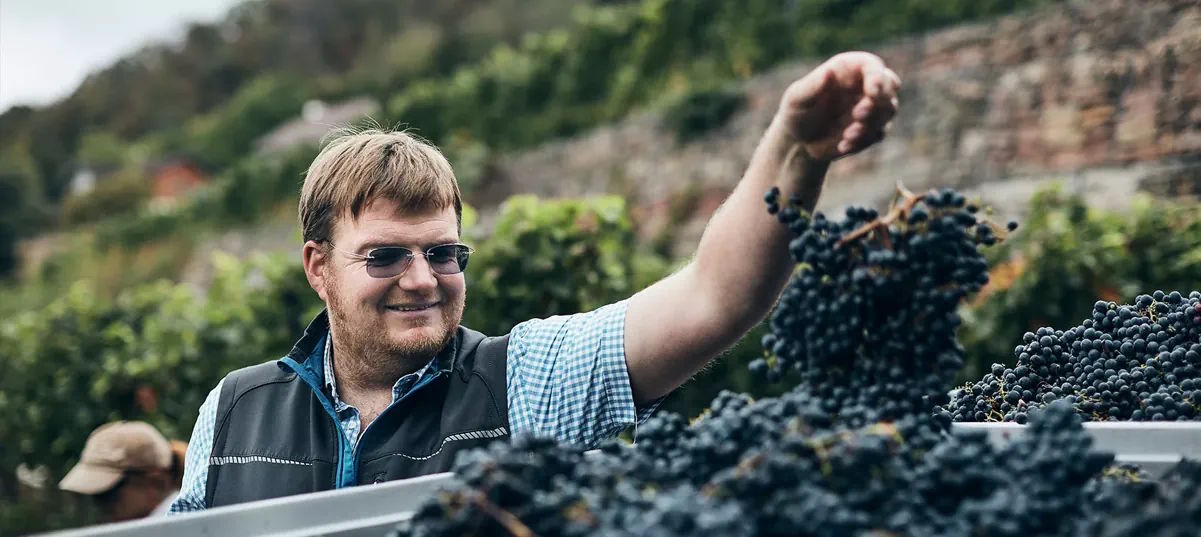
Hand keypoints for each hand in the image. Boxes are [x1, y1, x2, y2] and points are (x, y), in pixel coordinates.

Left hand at [774, 52, 900, 161]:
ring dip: (871, 124)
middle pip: (891, 85)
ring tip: (847, 135)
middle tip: (858, 115)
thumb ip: (813, 85)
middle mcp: (863, 86)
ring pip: (889, 110)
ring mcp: (871, 107)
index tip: (872, 93)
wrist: (799, 141)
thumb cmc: (797, 112)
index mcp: (847, 70)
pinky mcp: (872, 129)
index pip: (873, 66)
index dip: (877, 78)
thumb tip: (829, 72)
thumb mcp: (797, 98)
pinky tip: (843, 145)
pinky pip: (879, 133)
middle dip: (880, 101)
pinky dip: (864, 141)